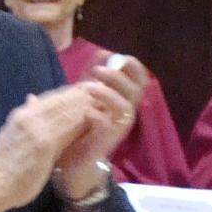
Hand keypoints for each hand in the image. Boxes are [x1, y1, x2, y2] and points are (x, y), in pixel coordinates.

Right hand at [0, 85, 90, 211]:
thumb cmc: (4, 166)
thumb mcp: (11, 135)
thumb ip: (25, 118)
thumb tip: (31, 98)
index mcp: (21, 115)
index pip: (50, 98)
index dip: (70, 94)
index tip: (86, 92)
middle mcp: (28, 116)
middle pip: (60, 100)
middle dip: (81, 95)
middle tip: (102, 90)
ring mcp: (36, 128)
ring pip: (66, 109)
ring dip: (86, 103)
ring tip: (103, 100)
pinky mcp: (45, 142)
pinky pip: (68, 126)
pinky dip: (83, 118)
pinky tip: (96, 116)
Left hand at [53, 53, 147, 195]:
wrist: (73, 159)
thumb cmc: (80, 125)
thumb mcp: (84, 96)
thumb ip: (92, 76)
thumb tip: (101, 52)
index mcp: (121, 99)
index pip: (138, 79)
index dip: (133, 66)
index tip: (119, 56)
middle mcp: (124, 111)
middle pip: (136, 89)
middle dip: (119, 77)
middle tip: (98, 71)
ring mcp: (119, 126)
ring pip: (125, 106)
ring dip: (108, 94)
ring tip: (88, 87)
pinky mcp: (109, 140)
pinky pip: (110, 126)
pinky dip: (98, 116)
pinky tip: (86, 112)